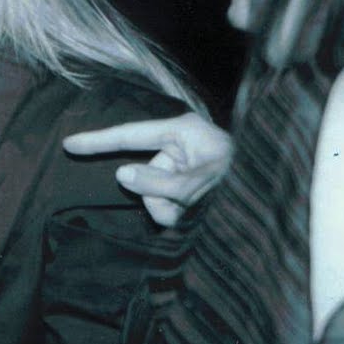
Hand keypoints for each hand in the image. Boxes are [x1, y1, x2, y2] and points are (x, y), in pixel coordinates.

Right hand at [62, 112, 233, 226]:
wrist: (276, 201)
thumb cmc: (243, 182)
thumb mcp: (201, 182)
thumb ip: (161, 181)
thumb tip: (123, 175)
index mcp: (181, 130)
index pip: (129, 134)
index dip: (97, 141)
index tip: (68, 144)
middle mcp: (178, 145)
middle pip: (140, 172)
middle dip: (156, 196)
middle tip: (182, 207)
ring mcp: (180, 166)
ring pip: (150, 194)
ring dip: (167, 210)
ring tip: (196, 212)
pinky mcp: (184, 184)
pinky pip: (162, 203)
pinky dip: (174, 214)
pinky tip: (196, 214)